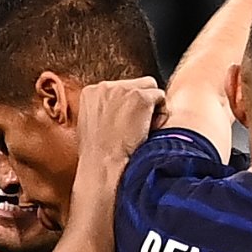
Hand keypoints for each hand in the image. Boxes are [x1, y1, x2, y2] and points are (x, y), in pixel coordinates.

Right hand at [74, 75, 163, 192]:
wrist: (102, 166)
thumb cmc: (98, 156)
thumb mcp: (91, 126)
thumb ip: (103, 111)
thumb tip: (118, 109)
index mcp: (91, 92)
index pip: (120, 88)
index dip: (127, 106)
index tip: (126, 124)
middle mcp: (105, 86)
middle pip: (136, 84)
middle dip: (140, 104)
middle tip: (136, 128)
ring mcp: (123, 89)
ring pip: (150, 87)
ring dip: (151, 106)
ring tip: (143, 129)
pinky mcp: (139, 97)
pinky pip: (160, 96)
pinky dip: (160, 114)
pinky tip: (149, 130)